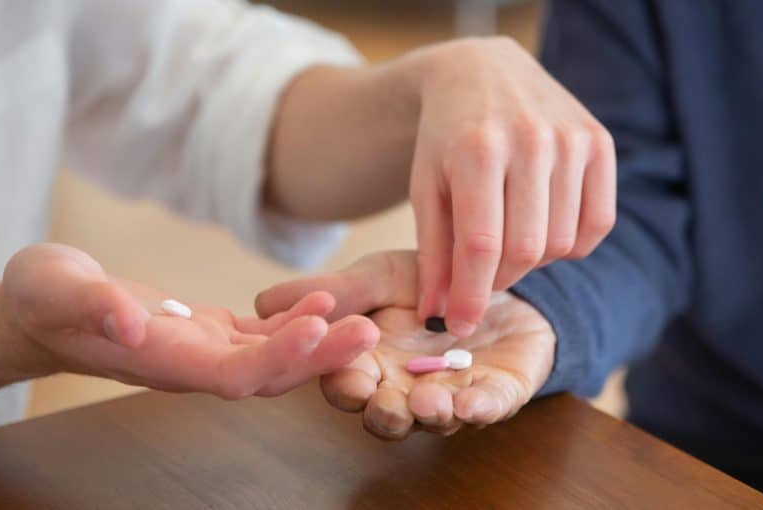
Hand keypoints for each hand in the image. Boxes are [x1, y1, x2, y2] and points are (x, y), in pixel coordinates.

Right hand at [0, 243, 377, 398]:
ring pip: (272, 356)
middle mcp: (191, 365)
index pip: (232, 374)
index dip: (278, 357)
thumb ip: (93, 306)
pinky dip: (293, 320)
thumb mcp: (56, 289)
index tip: (319, 329)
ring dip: (318, 340)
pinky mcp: (207, 331)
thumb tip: (131, 321)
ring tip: (363, 316)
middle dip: (319, 355)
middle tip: (369, 330)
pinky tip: (324, 299)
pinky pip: (260, 334)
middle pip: (267, 373)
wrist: (38, 310)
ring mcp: (202, 351)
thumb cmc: (42, 298)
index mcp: (161, 361)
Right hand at [256, 251, 554, 439]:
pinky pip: (488, 408)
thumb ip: (336, 291)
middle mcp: (406, 388)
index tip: (345, 371)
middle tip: (381, 398)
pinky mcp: (497, 393)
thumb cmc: (431, 281)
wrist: (499, 274)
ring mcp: (451, 395)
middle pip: (384, 414)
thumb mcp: (380, 276)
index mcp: (370, 364)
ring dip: (427, 416)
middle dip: (382, 411)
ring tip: (426, 402)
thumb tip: (263, 301)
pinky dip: (479, 409)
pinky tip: (470, 402)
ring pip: (433, 420)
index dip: (342, 382)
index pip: (345, 384)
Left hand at [408, 37, 615, 335]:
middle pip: (526, 249)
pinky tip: (545, 228)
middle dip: (501, 279)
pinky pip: (597, 223)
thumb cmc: (446, 138)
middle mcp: (530, 140)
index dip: (471, 296)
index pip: (481, 246)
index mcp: (477, 149)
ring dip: (534, 260)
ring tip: (509, 240)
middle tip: (483, 276)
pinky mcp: (600, 141)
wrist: (481, 72)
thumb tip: (438, 316)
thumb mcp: (425, 188)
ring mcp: (571, 138)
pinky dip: (572, 243)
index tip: (460, 325)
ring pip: (562, 242)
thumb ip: (433, 253)